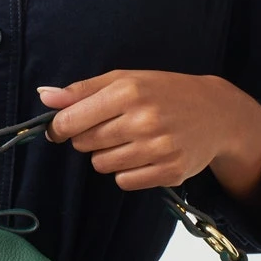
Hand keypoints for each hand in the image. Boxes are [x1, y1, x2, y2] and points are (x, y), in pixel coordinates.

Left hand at [36, 69, 260, 200]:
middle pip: (84, 144)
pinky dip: (127, 172)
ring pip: (102, 165)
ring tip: (130, 140)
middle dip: (89, 138)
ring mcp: (159, 148)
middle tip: (112, 127)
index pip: (71, 120)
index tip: (60, 129)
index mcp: (128, 91)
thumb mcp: (125, 79)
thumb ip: (82, 90)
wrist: (217, 113)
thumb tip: (43, 96)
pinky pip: (124, 181)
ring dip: (108, 156)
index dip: (58, 127)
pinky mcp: (170, 171)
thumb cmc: (164, 92)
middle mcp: (144, 119)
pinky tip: (144, 155)